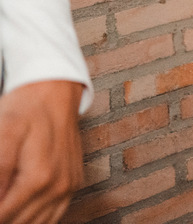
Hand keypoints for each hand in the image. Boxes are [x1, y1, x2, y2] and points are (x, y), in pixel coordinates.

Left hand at [0, 81, 83, 223]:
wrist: (55, 94)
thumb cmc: (26, 111)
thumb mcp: (4, 133)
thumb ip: (0, 168)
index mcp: (39, 178)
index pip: (3, 217)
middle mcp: (58, 187)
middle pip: (18, 223)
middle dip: (2, 218)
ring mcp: (68, 187)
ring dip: (15, 220)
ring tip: (3, 206)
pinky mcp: (72, 184)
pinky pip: (52, 216)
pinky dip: (33, 220)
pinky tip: (19, 212)